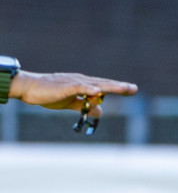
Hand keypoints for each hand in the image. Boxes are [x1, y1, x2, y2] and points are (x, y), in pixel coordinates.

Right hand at [11, 70, 137, 110]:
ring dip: (110, 86)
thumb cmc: (48, 94)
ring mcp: (74, 83)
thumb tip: (100, 111)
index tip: (132, 89)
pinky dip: (88, 89)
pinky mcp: (65, 86)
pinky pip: (78, 87)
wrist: (29, 88)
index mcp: (83, 85)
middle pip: (103, 83)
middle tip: (134, 88)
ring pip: (95, 84)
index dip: (118, 88)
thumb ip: (85, 106)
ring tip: (124, 88)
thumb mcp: (70, 103)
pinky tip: (97, 91)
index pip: (103, 86)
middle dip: (119, 86)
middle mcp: (81, 81)